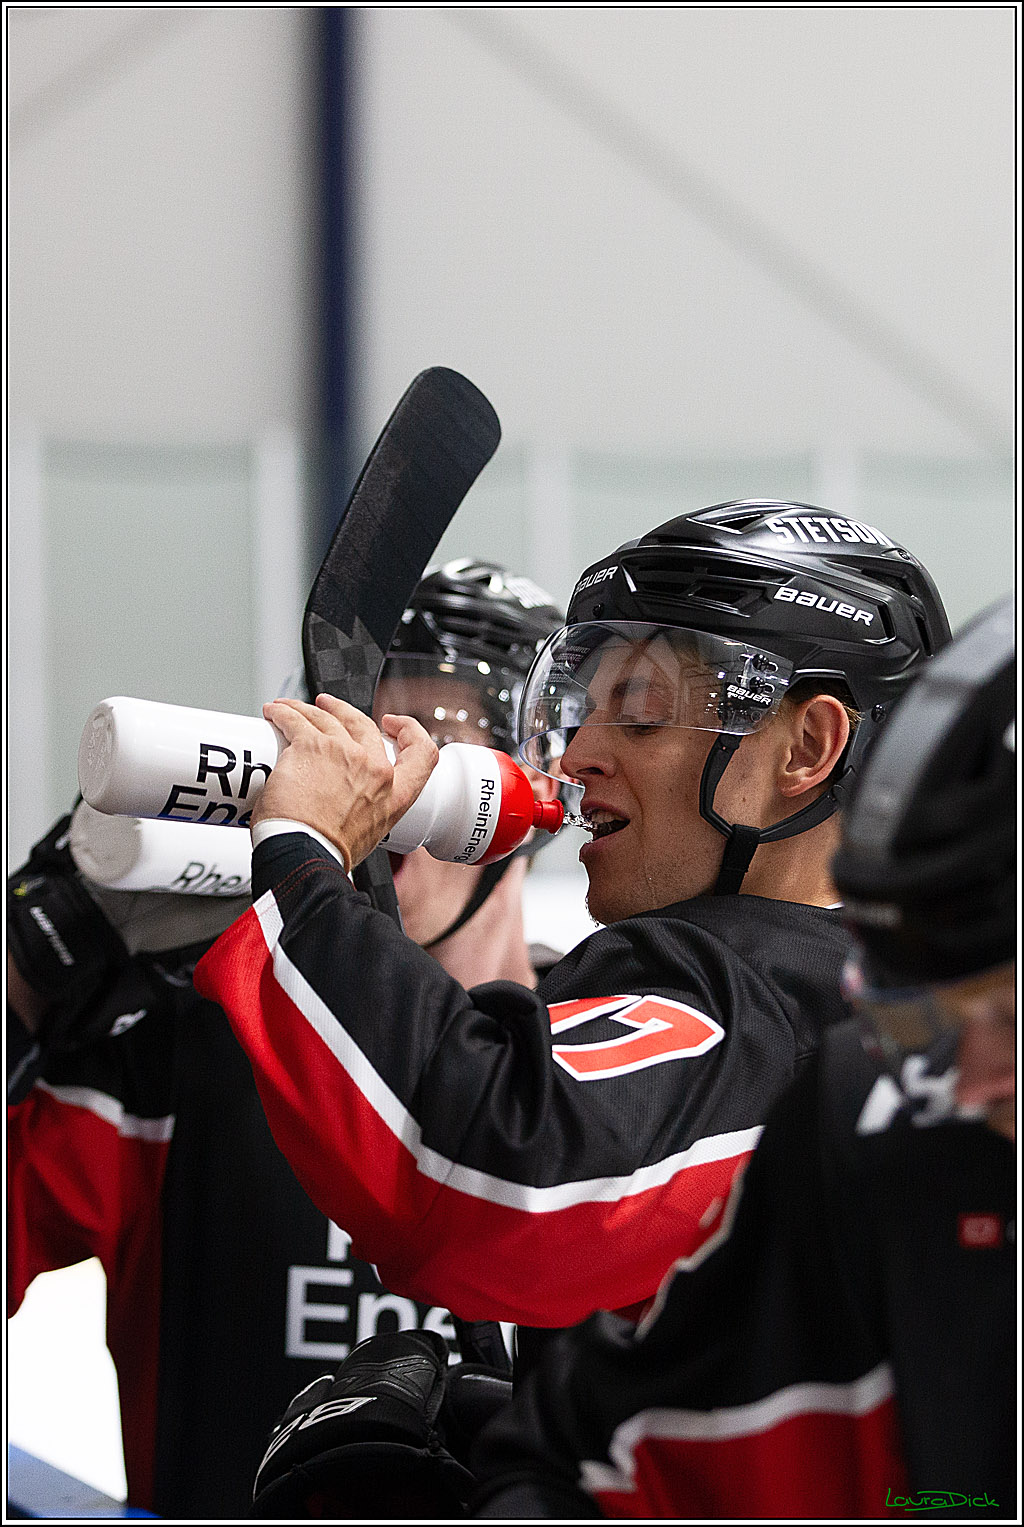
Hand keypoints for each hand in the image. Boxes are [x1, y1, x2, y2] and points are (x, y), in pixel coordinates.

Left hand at [254, 695, 438, 871]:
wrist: (304, 854)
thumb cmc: (327, 853)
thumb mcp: (368, 835)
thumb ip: (367, 812)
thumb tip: (348, 809)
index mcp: (395, 793)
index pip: (421, 753)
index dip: (409, 730)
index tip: (392, 723)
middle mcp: (373, 768)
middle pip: (362, 723)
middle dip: (343, 710)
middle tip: (327, 707)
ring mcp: (343, 752)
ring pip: (324, 717)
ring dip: (305, 709)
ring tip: (288, 709)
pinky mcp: (310, 746)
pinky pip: (294, 720)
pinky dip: (283, 713)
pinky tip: (275, 714)